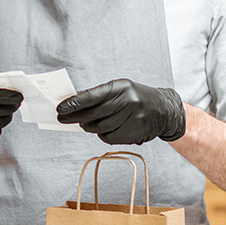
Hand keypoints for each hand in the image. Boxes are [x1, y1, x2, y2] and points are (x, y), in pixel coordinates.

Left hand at [56, 79, 184, 144]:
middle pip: (94, 114)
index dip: (74, 103)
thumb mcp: (121, 90)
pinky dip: (102, 135)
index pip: (92, 96)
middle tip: (63, 119)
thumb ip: (99, 96)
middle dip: (75, 117)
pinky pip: (110, 137)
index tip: (61, 108)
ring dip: (88, 127)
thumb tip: (74, 104)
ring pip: (100, 127)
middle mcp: (128, 101)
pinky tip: (101, 130)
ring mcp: (133, 117)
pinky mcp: (135, 132)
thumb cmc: (137, 98)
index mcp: (121, 87)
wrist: (164, 110)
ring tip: (84, 124)